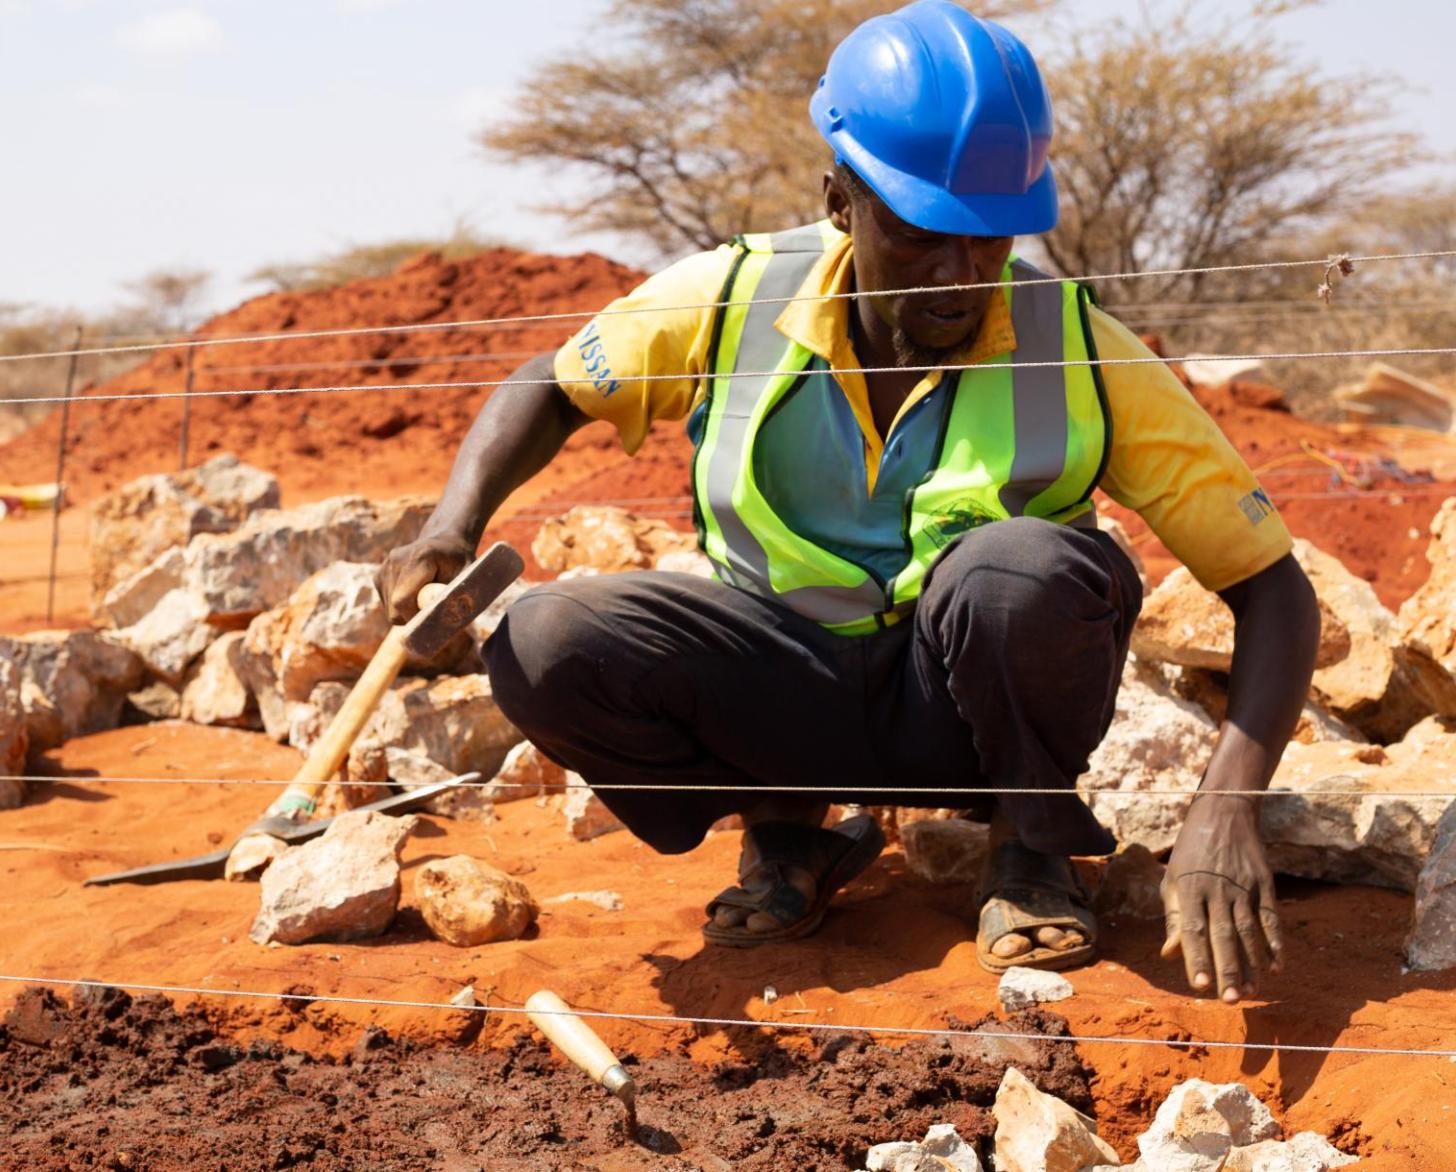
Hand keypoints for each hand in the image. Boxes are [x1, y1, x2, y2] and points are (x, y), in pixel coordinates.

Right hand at [376, 534, 472, 622]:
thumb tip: (443, 621)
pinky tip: (416, 594)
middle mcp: (396, 560)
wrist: (445, 542)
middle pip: (394, 609)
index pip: (403, 600)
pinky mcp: (379, 576)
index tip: (433, 621)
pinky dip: (402, 608)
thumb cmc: (460, 564)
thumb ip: (455, 597)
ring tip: (426, 598)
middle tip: (433, 611)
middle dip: (413, 618)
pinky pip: (388, 605)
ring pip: (390, 610)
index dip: (415, 618)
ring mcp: (385, 567)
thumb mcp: (468, 578)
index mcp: (420, 558)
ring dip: (408, 613)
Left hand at [1160, 794, 1281, 1003]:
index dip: (1196, 958)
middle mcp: (1216, 888)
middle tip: (1230, 1001)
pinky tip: (1276, 967)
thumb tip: (1170, 954)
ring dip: (1251, 964)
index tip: (1199, 987)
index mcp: (1188, 888)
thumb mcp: (1173, 879)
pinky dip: (1275, 943)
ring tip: (1250, 993)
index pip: (1193, 929)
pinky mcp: (1263, 883)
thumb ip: (1174, 918)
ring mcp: (1242, 886)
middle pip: (1223, 935)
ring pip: (1249, 931)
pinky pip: (1270, 918)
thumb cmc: (1191, 853)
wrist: (1223, 813)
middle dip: (1227, 969)